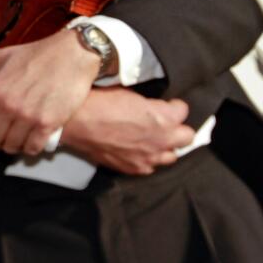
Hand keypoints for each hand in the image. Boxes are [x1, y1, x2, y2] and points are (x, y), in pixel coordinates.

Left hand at [0, 28, 100, 155]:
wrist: (73, 55)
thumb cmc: (37, 54)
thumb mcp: (2, 55)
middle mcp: (8, 105)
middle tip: (0, 138)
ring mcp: (28, 116)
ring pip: (11, 146)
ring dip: (12, 146)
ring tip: (15, 140)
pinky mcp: (48, 124)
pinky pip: (32, 148)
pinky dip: (30, 148)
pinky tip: (31, 142)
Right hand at [63, 88, 194, 174]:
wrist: (75, 122)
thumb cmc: (99, 102)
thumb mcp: (129, 94)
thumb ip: (150, 105)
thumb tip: (154, 108)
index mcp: (163, 117)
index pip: (184, 110)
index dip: (173, 105)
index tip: (166, 104)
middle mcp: (162, 140)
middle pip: (187, 137)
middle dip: (178, 128)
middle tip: (164, 123)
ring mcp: (149, 158)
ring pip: (171, 156)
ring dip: (165, 146)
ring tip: (151, 139)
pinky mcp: (134, 169)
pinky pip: (150, 167)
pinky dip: (146, 159)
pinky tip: (136, 150)